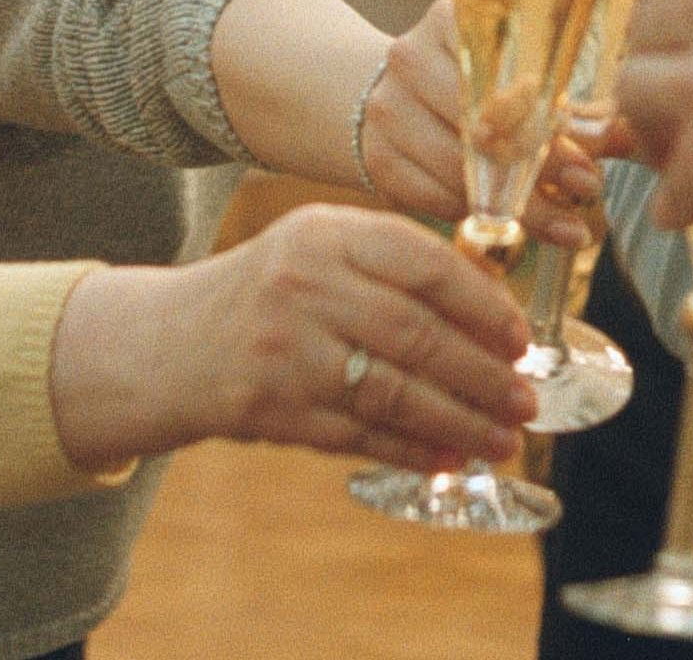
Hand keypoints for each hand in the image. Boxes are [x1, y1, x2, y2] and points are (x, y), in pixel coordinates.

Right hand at [48, 204, 535, 474]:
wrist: (167, 344)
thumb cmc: (268, 294)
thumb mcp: (320, 252)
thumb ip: (394, 268)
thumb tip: (495, 316)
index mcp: (325, 233)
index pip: (424, 263)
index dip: (483, 305)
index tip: (520, 338)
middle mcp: (304, 285)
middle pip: (416, 335)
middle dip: (482, 375)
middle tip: (525, 399)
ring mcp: (286, 350)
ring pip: (394, 392)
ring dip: (458, 422)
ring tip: (501, 439)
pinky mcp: (272, 409)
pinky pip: (359, 434)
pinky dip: (410, 450)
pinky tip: (447, 459)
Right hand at [362, 0, 601, 244]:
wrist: (388, 91)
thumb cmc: (469, 83)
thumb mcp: (512, 73)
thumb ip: (566, 103)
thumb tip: (625, 135)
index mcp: (449, 20)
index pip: (501, 72)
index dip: (546, 118)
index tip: (591, 156)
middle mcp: (410, 58)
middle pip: (481, 125)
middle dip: (541, 170)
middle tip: (588, 193)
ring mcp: (386, 108)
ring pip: (457, 169)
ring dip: (516, 206)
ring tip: (567, 228)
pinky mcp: (375, 157)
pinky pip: (431, 197)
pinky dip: (475, 214)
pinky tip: (510, 225)